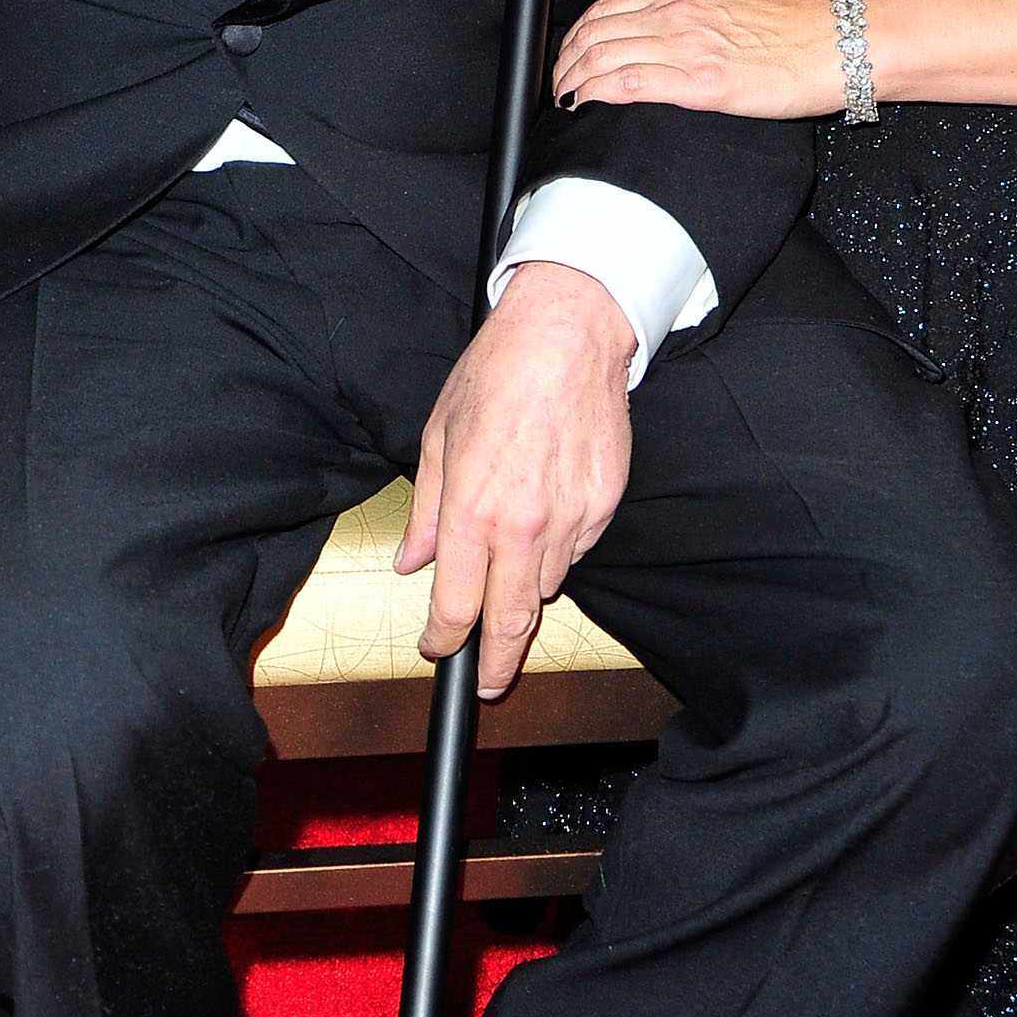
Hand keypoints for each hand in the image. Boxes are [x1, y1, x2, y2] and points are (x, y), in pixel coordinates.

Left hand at [398, 263, 634, 699]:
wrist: (567, 335)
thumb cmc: (497, 373)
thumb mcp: (438, 437)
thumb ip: (427, 511)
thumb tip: (412, 562)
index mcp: (471, 512)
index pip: (456, 607)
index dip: (444, 641)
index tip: (438, 649)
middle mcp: (522, 526)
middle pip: (511, 623)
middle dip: (496, 662)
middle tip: (488, 681)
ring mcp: (570, 520)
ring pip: (546, 588)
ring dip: (525, 595)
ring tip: (511, 580)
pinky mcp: (603, 506)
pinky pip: (577, 551)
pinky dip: (558, 553)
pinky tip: (545, 523)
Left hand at [552, 0, 844, 119]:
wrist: (837, 42)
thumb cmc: (797, 14)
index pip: (611, 5)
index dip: (581, 29)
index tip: (572, 49)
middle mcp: (677, 12)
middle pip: (599, 30)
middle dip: (568, 57)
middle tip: (558, 79)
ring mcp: (686, 47)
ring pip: (605, 55)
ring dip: (574, 77)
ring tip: (564, 95)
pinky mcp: (699, 84)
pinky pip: (630, 84)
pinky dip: (597, 92)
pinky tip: (585, 102)